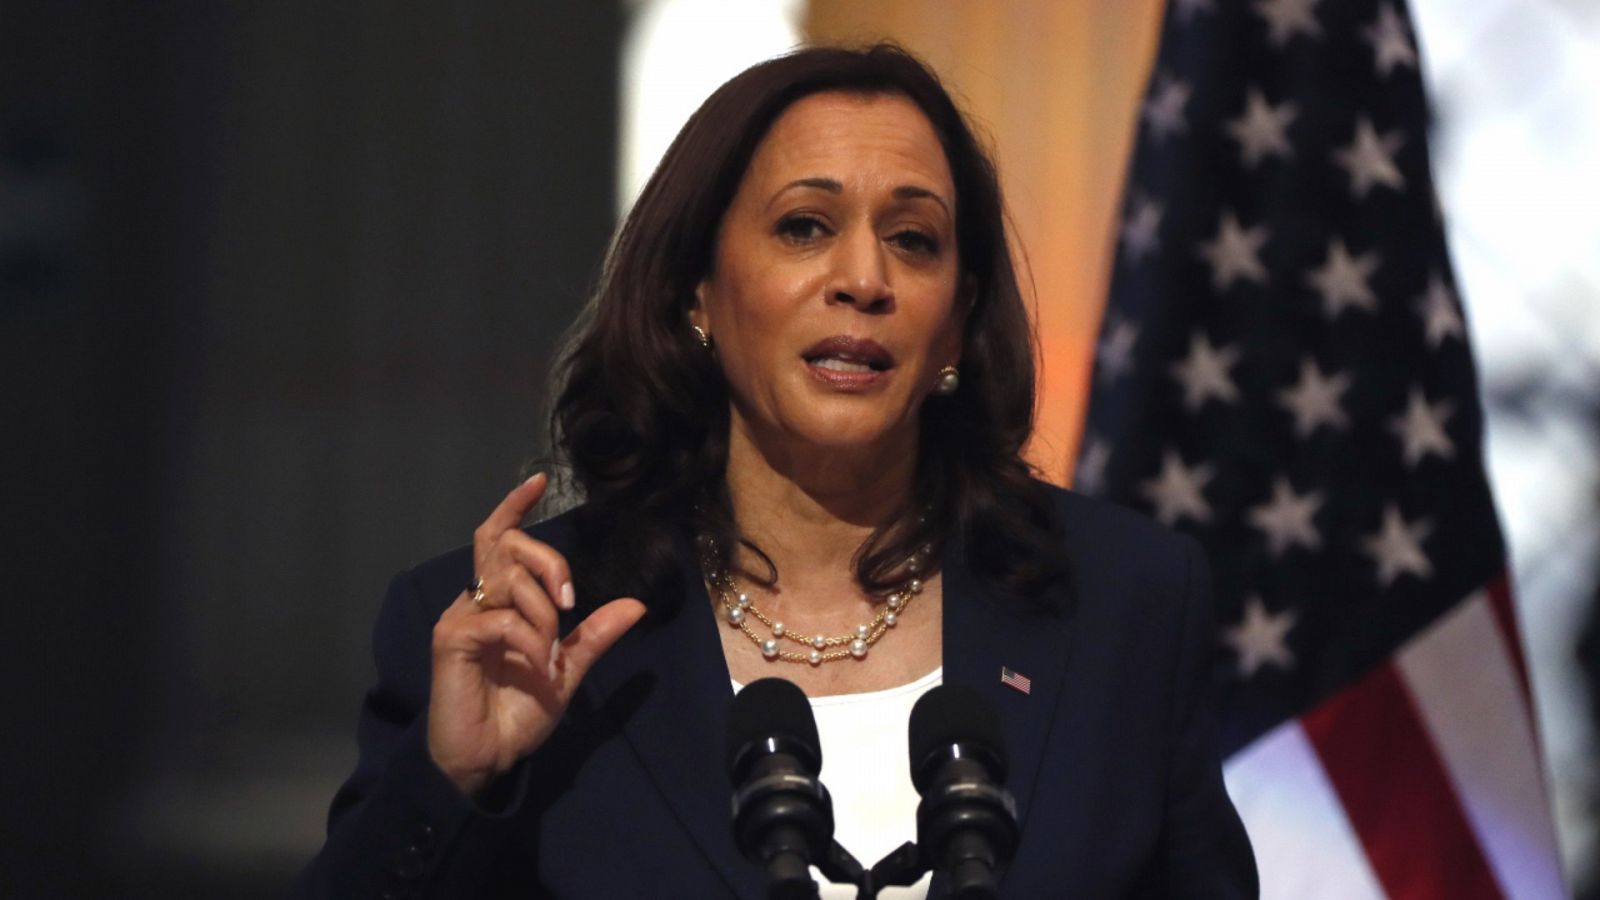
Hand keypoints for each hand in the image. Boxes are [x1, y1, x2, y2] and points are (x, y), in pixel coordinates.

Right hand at [426, 473, 645, 796]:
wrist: (487, 759)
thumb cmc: (517, 714)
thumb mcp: (567, 670)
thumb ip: (594, 635)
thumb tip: (635, 605)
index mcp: (499, 602)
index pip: (498, 538)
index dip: (514, 507)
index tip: (539, 482)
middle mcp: (475, 600)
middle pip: (507, 545)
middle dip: (549, 563)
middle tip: (570, 602)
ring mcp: (460, 617)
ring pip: (509, 580)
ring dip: (543, 614)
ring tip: (548, 653)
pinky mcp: (450, 639)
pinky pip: (501, 620)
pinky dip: (529, 640)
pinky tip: (536, 665)